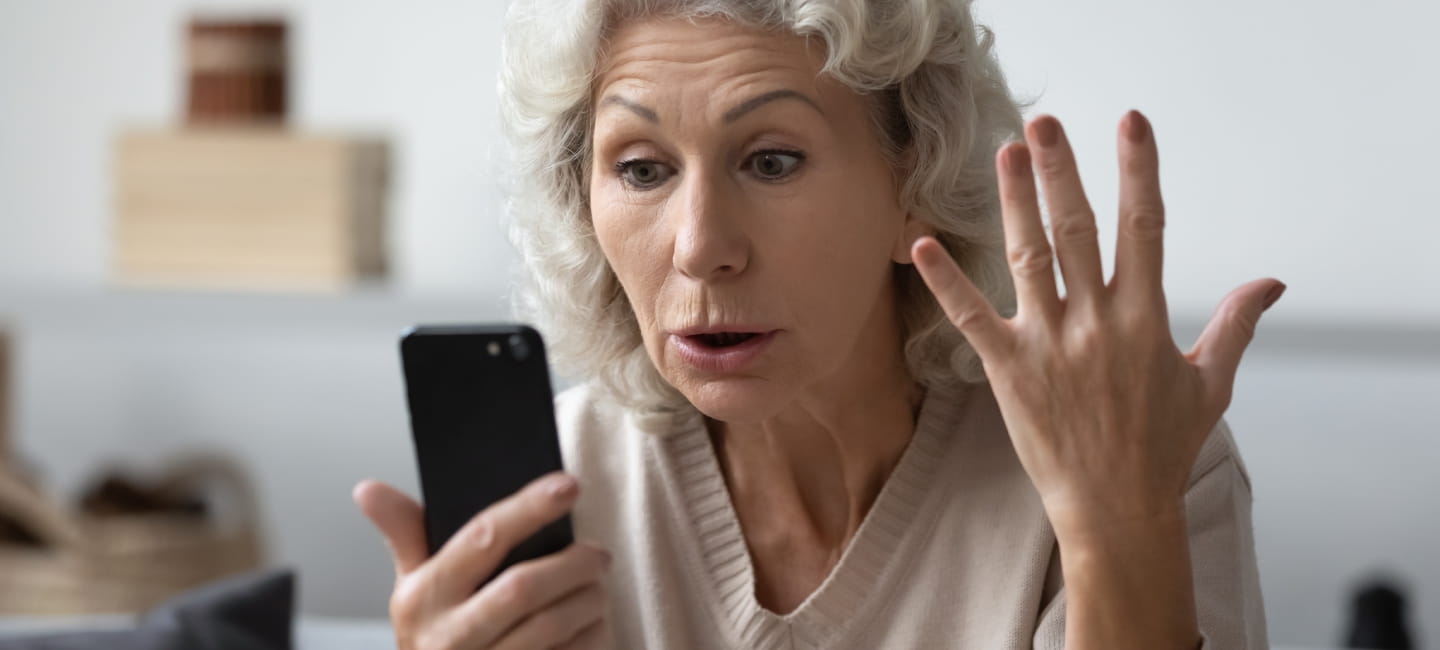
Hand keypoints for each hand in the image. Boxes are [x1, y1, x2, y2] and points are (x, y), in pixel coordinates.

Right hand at [353, 472, 610, 648]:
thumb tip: (367, 488)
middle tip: (599, 553)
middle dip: (572, 564)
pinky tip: (594, 625)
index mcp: (423, 597)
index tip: (568, 485)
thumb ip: (404, 534)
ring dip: (588, 601)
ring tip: (598, 588)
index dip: (529, 508)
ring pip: (551, 625)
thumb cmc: (435, 636)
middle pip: (522, 587)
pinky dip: (591, 637)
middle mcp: (448, 636)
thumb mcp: (413, 589)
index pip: (482, 537)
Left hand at [911, 111, 1283, 526]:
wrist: (1116, 508)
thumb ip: (1235, 325)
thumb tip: (1271, 283)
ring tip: (1004, 155)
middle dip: (1061, 172)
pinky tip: (921, 244)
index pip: (1145, 226)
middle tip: (1043, 124)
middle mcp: (1096, 322)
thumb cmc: (1162, 447)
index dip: (1138, 170)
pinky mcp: (1009, 369)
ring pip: (1028, 258)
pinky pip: (971, 317)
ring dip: (1013, 204)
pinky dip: (945, 281)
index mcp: (1146, 319)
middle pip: (1077, 230)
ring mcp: (1049, 344)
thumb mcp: (1209, 383)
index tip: (1131, 123)